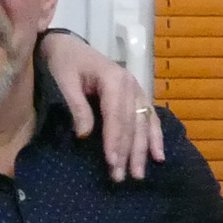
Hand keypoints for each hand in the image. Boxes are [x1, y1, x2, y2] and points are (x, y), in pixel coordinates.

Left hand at [40, 28, 163, 181]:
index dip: (114, 141)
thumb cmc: (64, 62)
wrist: (68, 45)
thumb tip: (84, 134)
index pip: (116, 116)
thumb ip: (75, 105)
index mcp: (114, 80)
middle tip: (122, 177)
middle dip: (128, 152)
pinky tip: (159, 156)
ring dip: (142, 151)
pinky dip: (155, 137)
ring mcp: (137, 90)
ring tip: (138, 174)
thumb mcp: (64, 80)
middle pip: (132, 124)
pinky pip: (150, 118)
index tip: (112, 163)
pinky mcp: (137, 96)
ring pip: (143, 124)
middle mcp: (131, 85)